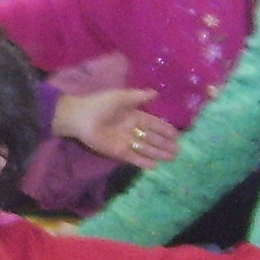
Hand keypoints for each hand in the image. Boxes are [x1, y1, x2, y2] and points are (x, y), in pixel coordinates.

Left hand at [54, 86, 176, 168]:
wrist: (80, 117)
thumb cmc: (100, 104)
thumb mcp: (121, 97)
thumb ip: (139, 96)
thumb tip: (156, 93)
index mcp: (134, 115)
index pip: (154, 124)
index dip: (165, 129)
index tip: (177, 135)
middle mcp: (132, 129)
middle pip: (152, 138)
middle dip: (165, 144)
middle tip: (178, 150)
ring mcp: (125, 141)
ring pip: (146, 148)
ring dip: (159, 153)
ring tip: (172, 158)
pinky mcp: (117, 152)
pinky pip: (134, 157)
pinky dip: (143, 161)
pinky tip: (155, 166)